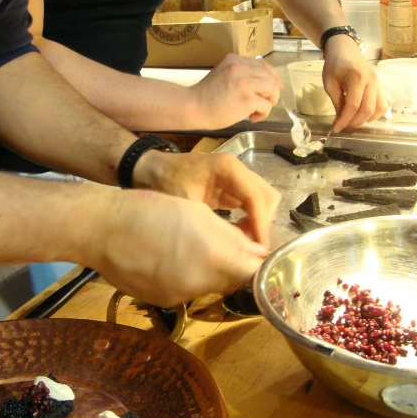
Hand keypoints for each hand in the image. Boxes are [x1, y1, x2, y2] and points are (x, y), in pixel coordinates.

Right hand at [90, 188, 269, 306]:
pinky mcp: (161, 302)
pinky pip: (185, 291)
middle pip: (231, 282)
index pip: (253, 273)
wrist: (101, 229)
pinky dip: (186, 277)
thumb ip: (231, 235)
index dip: (257, 263)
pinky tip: (168, 258)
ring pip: (208, 287)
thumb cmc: (150, 209)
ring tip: (187, 247)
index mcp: (212, 256)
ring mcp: (178, 296)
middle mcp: (199, 284)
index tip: (254, 252)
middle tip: (219, 244)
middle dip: (232, 266)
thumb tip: (256, 252)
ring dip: (209, 271)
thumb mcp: (196, 211)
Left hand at [134, 150, 280, 248]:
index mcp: (228, 169)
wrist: (150, 170)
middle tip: (254, 247)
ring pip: (263, 199)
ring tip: (246, 242)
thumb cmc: (165, 184)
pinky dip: (252, 218)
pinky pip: (252, 201)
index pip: (255, 197)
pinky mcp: (232, 185)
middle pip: (266, 196)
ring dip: (259, 221)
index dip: (260, 224)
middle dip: (263, 223)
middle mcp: (237, 169)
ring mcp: (236, 176)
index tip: (260, 248)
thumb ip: (214, 224)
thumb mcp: (187, 206)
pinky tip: (240, 234)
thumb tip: (237, 248)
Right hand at [191, 53, 282, 128]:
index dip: (271, 77)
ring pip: (272, 89)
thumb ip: (239, 73)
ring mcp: (245, 82)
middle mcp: (241, 67)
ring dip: (270, 102)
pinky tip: (252, 117)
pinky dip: (263, 113)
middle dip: (272, 92)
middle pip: (270, 77)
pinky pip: (266, 106)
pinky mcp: (247, 99)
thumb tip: (262, 83)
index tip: (273, 88)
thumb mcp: (222, 74)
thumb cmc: (206, 96)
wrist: (193, 107)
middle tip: (265, 103)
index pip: (262, 65)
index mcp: (235, 60)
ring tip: (258, 110)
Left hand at [322, 35, 389, 132]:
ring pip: (380, 108)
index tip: (336, 128)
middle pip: (368, 109)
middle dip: (355, 122)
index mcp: (357, 78)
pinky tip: (365, 115)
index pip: (353, 105)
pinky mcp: (382, 85)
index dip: (345, 120)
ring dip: (367, 119)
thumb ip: (337, 102)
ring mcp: (379, 83)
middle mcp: (372, 80)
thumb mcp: (329, 83)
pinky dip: (377, 113)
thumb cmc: (335, 65)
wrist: (345, 49)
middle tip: (345, 127)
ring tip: (354, 121)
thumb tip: (340, 121)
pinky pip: (384, 103)